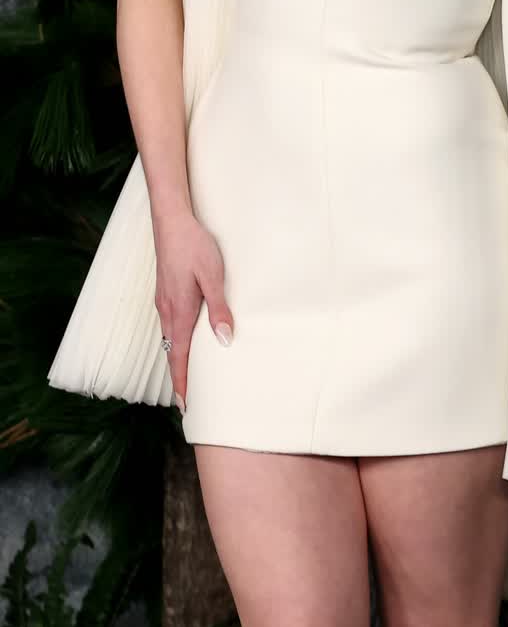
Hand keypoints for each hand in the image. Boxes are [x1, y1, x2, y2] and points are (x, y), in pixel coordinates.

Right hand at [153, 209, 233, 413]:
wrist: (171, 220)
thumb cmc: (195, 246)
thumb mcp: (213, 276)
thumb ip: (219, 308)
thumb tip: (223, 340)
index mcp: (179, 311)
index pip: (179, 357)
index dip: (183, 382)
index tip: (186, 405)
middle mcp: (167, 311)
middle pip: (172, 353)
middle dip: (179, 378)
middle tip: (188, 401)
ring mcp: (164, 301)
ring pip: (170, 340)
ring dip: (177, 360)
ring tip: (187, 378)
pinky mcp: (166, 292)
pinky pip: (169, 326)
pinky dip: (175, 343)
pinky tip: (184, 341)